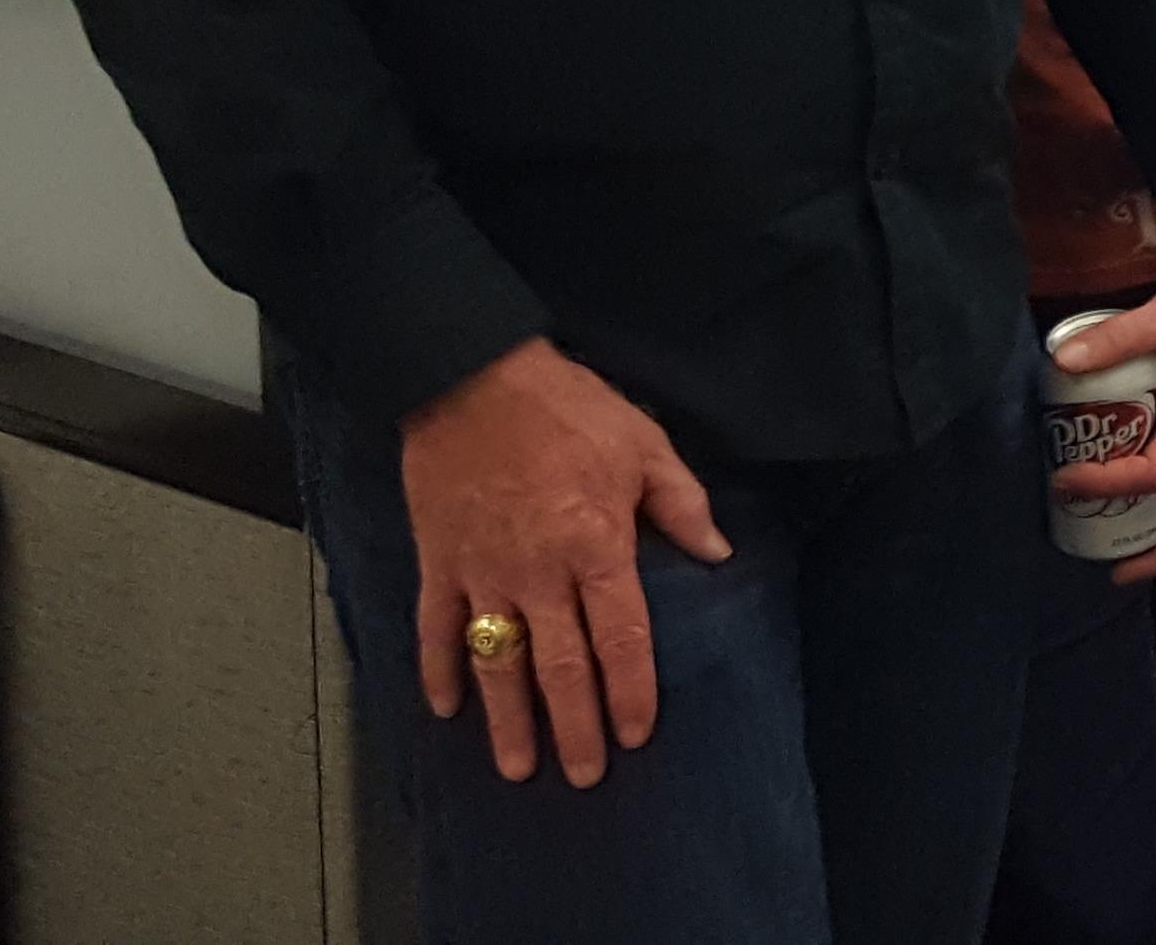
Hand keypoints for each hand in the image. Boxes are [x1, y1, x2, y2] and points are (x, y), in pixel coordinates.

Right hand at [399, 339, 732, 786]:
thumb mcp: (645, 445)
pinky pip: (436, 629)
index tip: (638, 734)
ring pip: (497, 663)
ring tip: (518, 769)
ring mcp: (483, 573)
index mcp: (596, 547)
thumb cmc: (569, 409)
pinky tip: (445, 709)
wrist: (471, 378)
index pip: (620, 638)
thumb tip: (718, 555)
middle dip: (574, 727)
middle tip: (586, 776)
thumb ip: (682, 506)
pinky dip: (439, 671)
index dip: (630, 691)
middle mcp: (539, 573)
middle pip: (559, 667)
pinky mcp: (439, 562)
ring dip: (507, 720)